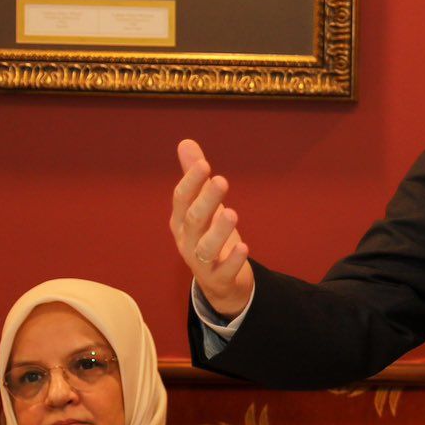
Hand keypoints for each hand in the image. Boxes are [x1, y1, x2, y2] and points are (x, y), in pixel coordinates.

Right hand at [171, 139, 254, 317]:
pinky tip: (243, 247)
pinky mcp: (218, 279)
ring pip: (205, 247)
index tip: (204, 164)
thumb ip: (195, 178)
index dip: (191, 182)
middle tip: (222, 181)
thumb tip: (186, 142)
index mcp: (181, 221)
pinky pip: (223, 271)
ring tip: (232, 213)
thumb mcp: (202, 206)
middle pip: (193, 220)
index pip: (181, 199)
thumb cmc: (209, 236)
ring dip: (218, 231)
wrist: (219, 282)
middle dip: (206, 200)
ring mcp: (201, 262)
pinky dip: (232, 260)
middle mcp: (187, 241)